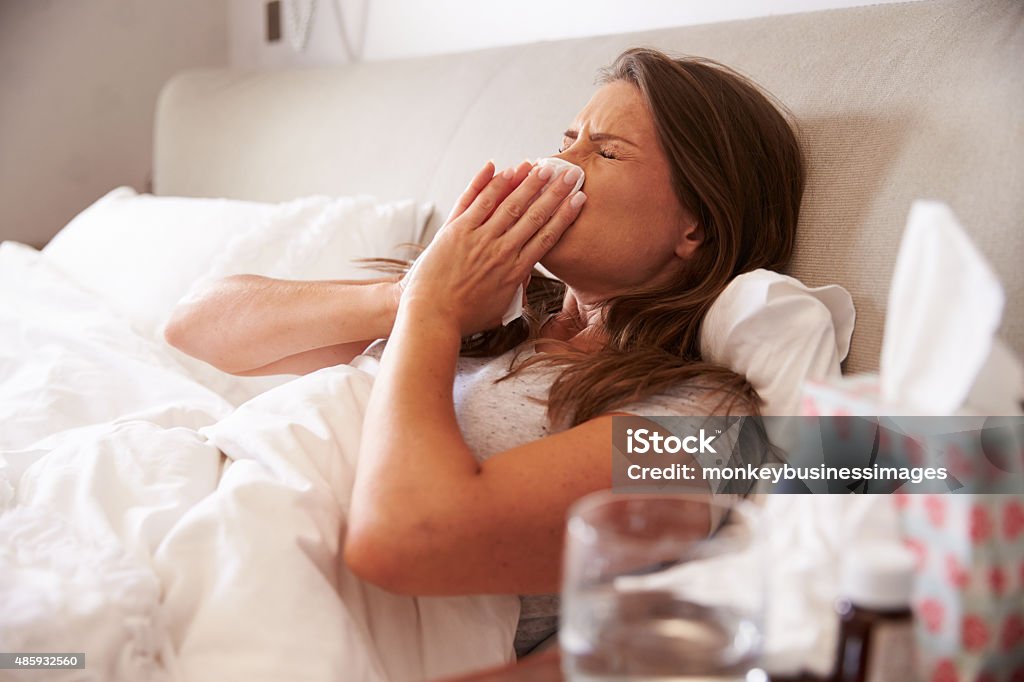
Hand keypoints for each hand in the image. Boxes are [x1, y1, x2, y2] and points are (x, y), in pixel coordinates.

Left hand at [399, 159, 586, 334]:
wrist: (431, 317)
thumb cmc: (464, 318)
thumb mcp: (499, 310)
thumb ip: (515, 291)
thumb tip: (525, 278)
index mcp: (515, 271)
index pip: (547, 236)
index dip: (565, 214)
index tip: (578, 198)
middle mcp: (501, 252)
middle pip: (534, 215)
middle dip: (554, 191)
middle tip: (569, 173)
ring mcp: (479, 239)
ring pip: (509, 204)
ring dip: (527, 183)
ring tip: (542, 166)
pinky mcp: (456, 232)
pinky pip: (477, 203)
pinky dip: (491, 185)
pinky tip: (503, 169)